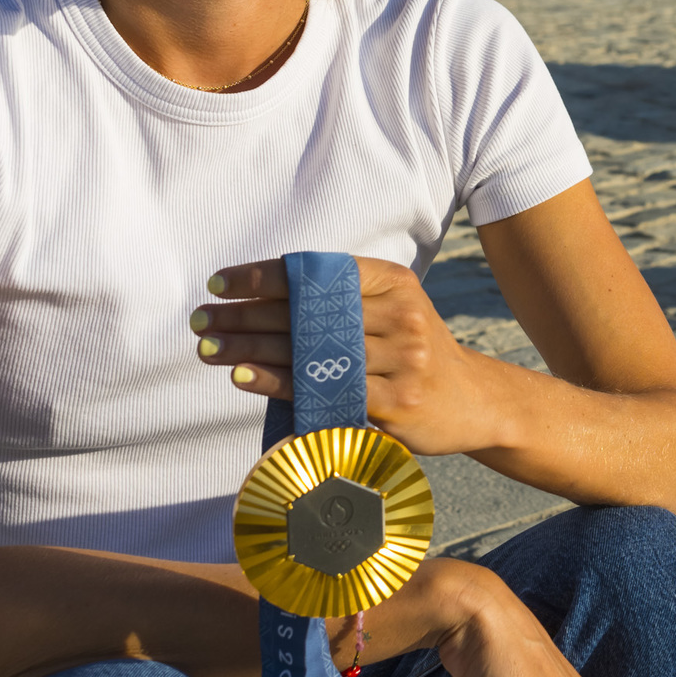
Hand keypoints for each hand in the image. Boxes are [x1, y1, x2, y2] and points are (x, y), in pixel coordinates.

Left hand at [192, 256, 512, 458]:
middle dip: (244, 314)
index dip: (262, 276)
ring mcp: (401, 360)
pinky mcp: (395, 403)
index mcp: (393, 282)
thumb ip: (340, 301)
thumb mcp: (391, 310)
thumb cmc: (414, 353)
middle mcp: (399, 315)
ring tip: (208, 347)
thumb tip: (258, 299)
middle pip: (306, 311)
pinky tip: (244, 376)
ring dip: (249, 349)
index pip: (315, 273)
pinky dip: (278, 382)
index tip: (218, 283)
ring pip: (309, 351)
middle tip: (201, 319)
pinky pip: (324, 389)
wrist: (474, 402)